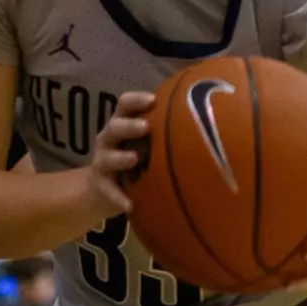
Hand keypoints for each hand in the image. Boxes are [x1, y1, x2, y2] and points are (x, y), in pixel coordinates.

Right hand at [85, 91, 154, 216]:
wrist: (106, 189)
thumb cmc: (136, 157)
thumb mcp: (147, 142)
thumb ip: (164, 132)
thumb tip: (206, 123)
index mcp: (122, 123)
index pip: (125, 104)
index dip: (136, 100)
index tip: (154, 100)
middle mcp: (109, 139)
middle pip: (114, 127)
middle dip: (129, 126)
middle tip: (146, 127)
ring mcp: (102, 161)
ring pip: (107, 157)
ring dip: (120, 158)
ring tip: (134, 159)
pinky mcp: (101, 185)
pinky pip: (109, 190)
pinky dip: (118, 197)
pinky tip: (130, 205)